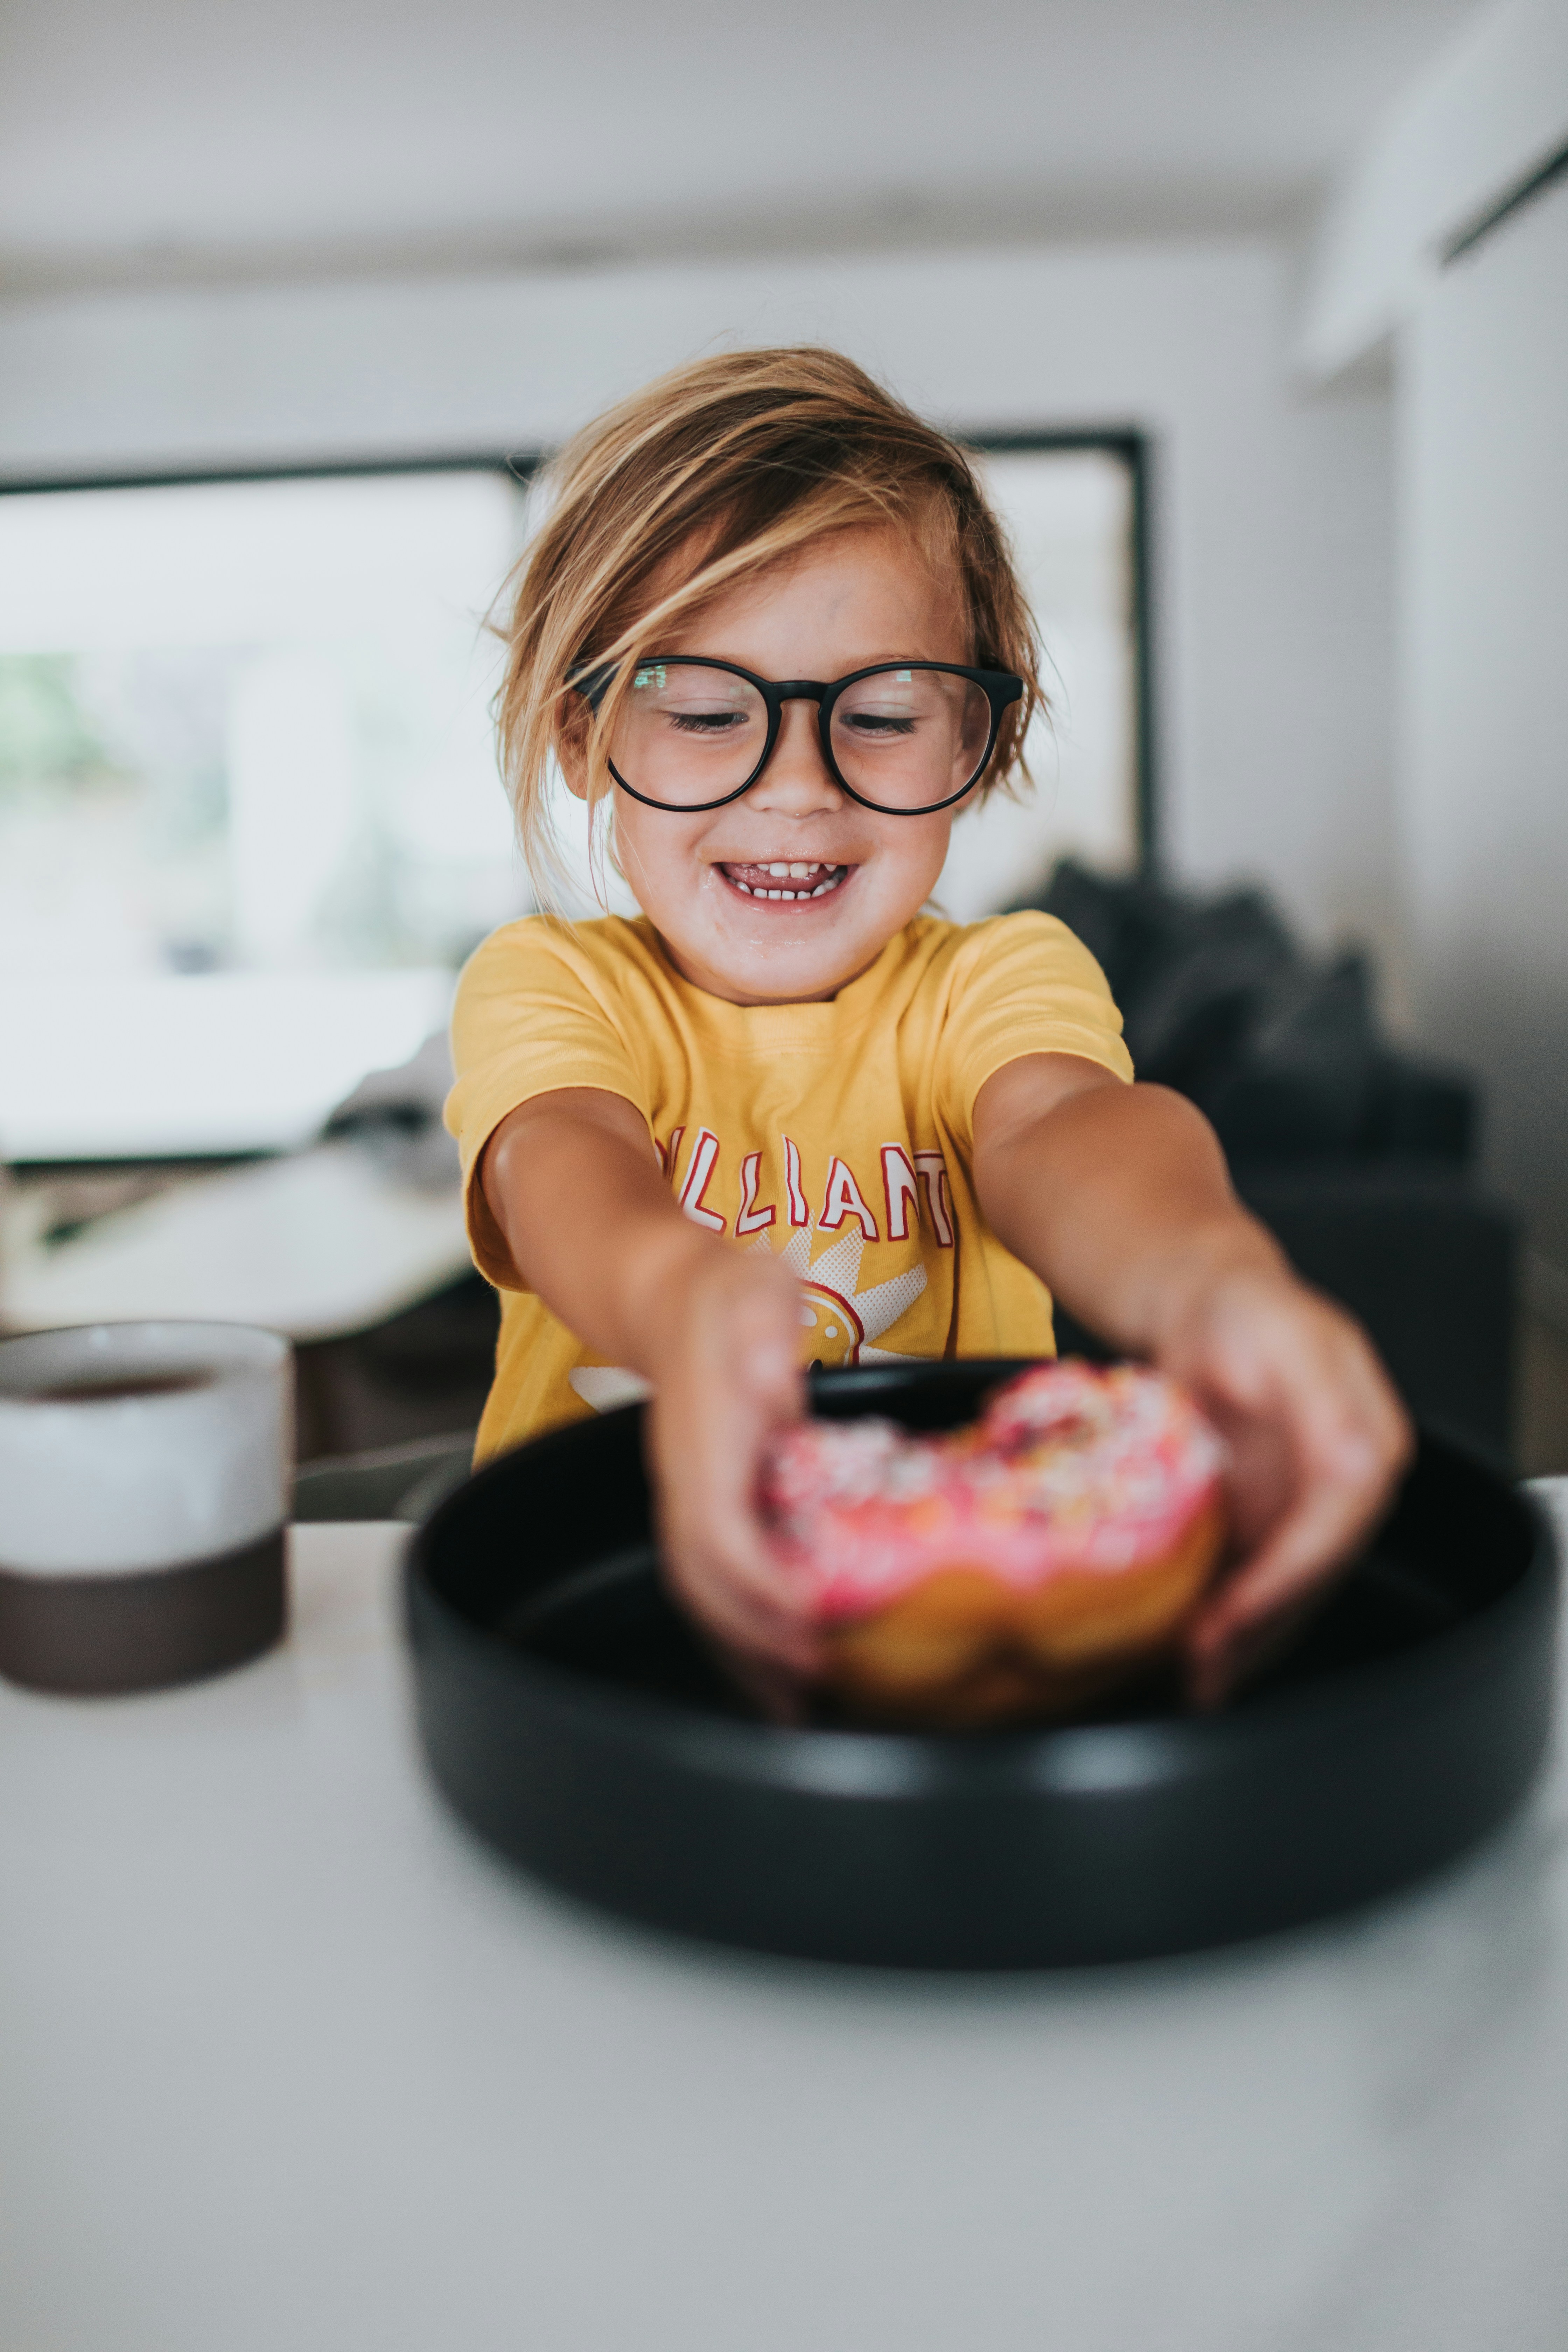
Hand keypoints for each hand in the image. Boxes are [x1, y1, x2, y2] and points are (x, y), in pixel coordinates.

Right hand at [644, 1241, 818, 1673]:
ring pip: (702, 1589)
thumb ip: (762, 1326)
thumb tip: (771, 1376)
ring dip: (745, 1647)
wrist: (675, 1295)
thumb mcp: (752, 1288)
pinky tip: (787, 1653)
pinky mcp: (709, 1503)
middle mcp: (688, 1478)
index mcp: (703, 1438)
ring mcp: (692, 1495)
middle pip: (702, 1580)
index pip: (719, 1530)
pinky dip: (746, 1624)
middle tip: (816, 1681)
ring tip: (799, 1697)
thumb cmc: (727, 1293)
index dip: (759, 1583)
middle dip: (753, 1640)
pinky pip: (718, 1577)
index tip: (811, 1619)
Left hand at [1150, 1256, 1413, 1705]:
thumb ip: (1316, 1399)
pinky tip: (1199, 1652)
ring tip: (1197, 1678)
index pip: (1337, 1521)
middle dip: (1261, 1627)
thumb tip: (1343, 1469)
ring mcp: (1315, 1509)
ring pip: (1292, 1593)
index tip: (1238, 1612)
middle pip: (1316, 1572)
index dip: (1289, 1575)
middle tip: (1201, 1665)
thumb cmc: (1247, 1313)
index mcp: (1366, 1438)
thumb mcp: (1285, 1336)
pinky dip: (1235, 1622)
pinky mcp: (1279, 1522)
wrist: (1214, 1307)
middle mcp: (1350, 1486)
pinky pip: (1265, 1583)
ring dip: (1248, 1641)